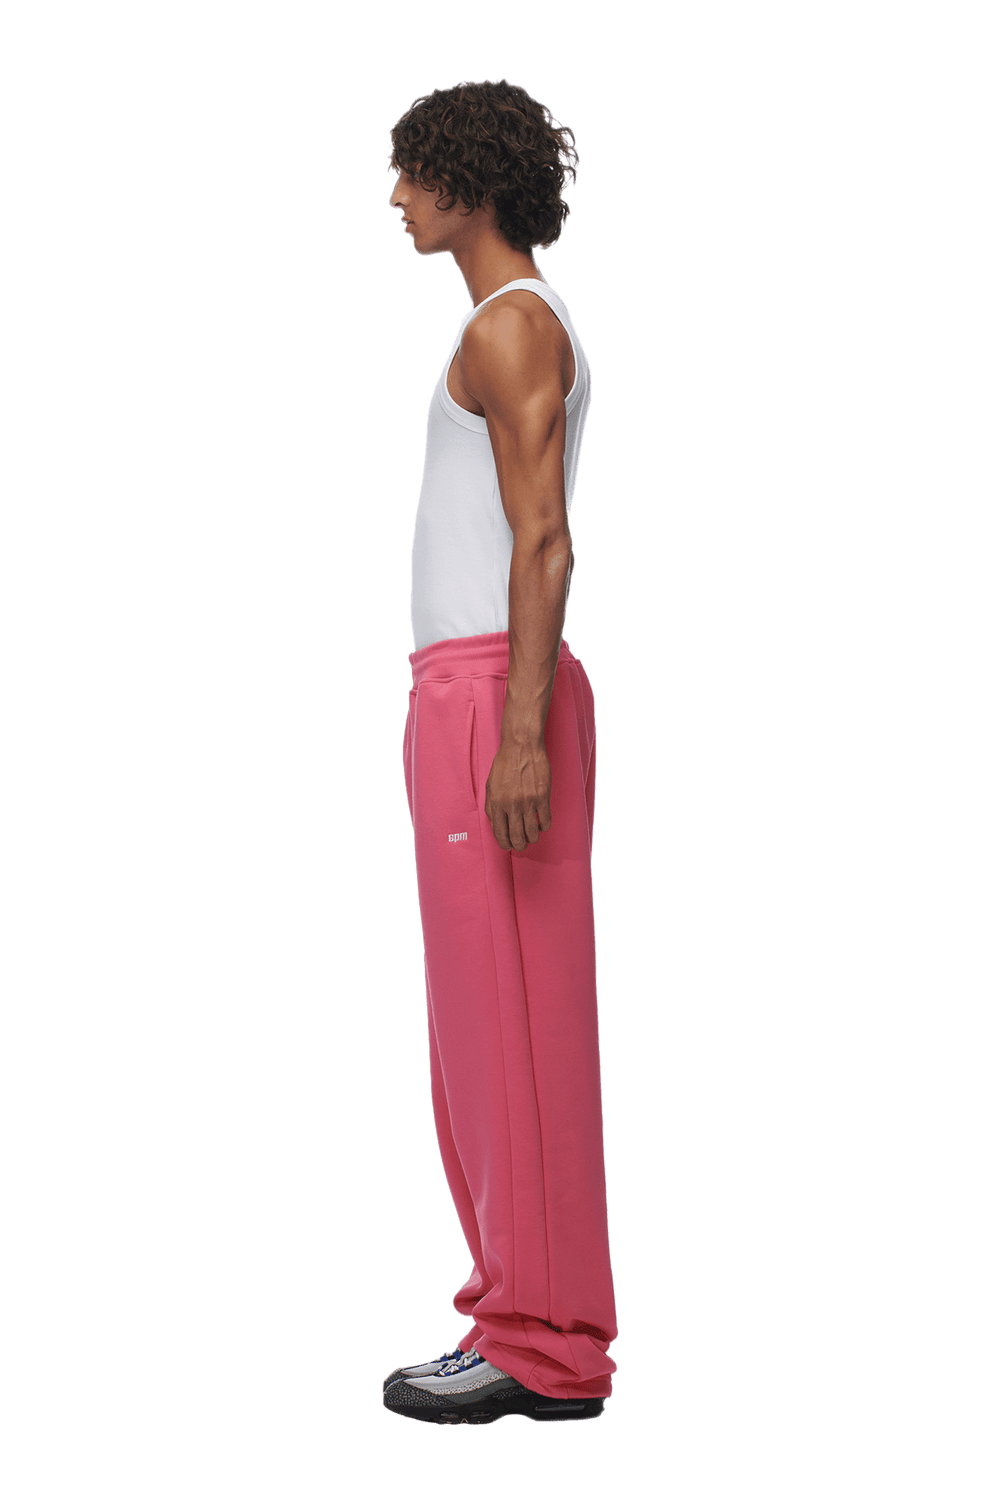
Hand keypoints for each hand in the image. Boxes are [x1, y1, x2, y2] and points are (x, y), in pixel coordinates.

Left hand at [484, 736, 551, 851]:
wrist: (522, 745)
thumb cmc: (505, 763)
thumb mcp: (490, 785)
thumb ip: (491, 807)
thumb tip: (496, 826)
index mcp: (496, 803)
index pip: (500, 833)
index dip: (505, 844)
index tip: (508, 846)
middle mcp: (511, 804)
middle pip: (517, 837)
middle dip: (519, 845)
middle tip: (522, 845)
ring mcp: (528, 801)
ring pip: (532, 833)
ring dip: (532, 838)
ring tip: (532, 836)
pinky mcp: (543, 796)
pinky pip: (545, 821)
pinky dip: (544, 827)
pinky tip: (541, 824)